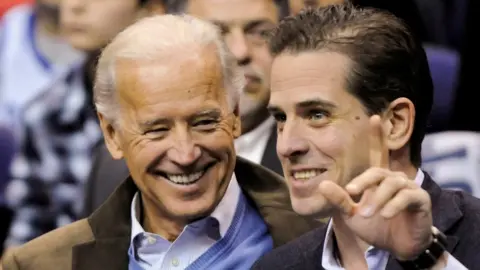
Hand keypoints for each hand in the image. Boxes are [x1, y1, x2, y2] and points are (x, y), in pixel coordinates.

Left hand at [318, 115, 432, 259]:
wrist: (395, 248)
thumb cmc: (374, 227)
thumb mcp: (351, 214)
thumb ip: (339, 199)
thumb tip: (322, 185)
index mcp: (379, 179)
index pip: (379, 153)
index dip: (377, 136)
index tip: (374, 116)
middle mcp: (395, 178)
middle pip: (378, 171)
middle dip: (363, 182)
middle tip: (351, 194)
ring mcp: (409, 188)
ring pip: (392, 184)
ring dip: (377, 199)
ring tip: (365, 214)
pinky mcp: (420, 200)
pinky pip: (407, 196)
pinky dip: (394, 205)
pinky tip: (385, 215)